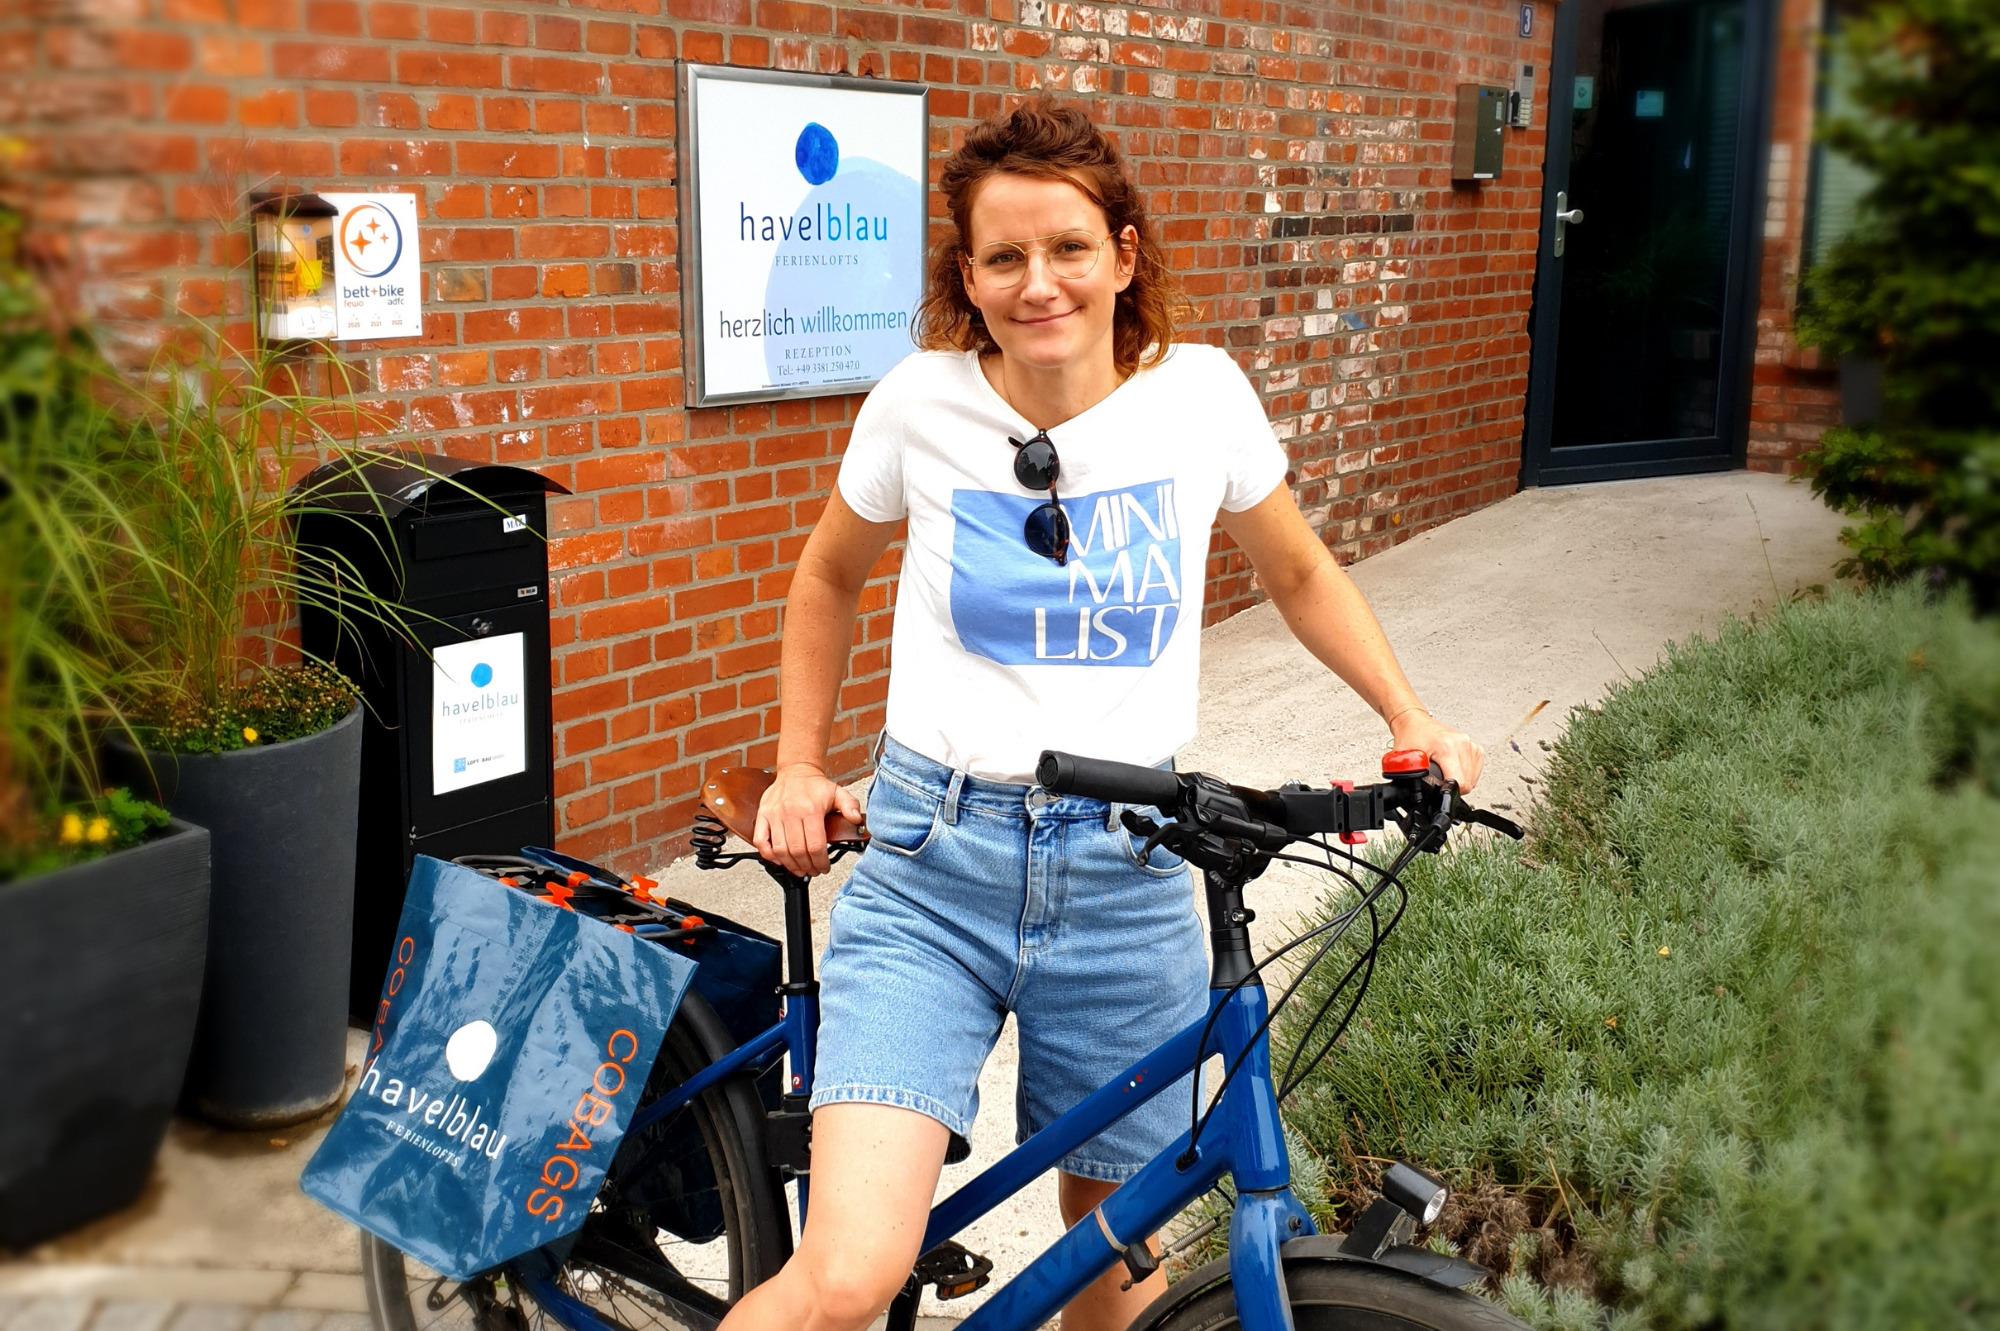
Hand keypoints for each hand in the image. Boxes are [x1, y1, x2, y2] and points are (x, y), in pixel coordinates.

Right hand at [754, 761, 864, 877]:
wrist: (795, 771)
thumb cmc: (815, 786)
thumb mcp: (838, 792)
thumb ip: (850, 806)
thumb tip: (857, 819)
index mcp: (810, 809)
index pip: (815, 845)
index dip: (820, 862)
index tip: (824, 867)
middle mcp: (790, 812)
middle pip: (797, 851)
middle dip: (807, 867)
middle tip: (814, 871)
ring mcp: (774, 814)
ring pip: (780, 850)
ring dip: (790, 865)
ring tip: (800, 870)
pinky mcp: (762, 815)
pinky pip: (760, 841)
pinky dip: (769, 855)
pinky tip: (780, 860)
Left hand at [1389, 711, 1484, 794]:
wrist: (1415, 721)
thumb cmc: (1410, 736)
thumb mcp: (1405, 759)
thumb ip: (1411, 776)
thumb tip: (1416, 791)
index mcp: (1447, 747)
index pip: (1460, 782)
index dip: (1448, 791)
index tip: (1439, 788)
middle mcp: (1462, 744)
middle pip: (1467, 782)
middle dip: (1452, 786)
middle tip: (1438, 778)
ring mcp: (1470, 744)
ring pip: (1473, 778)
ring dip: (1460, 780)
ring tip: (1445, 771)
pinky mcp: (1475, 747)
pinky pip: (1475, 770)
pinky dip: (1466, 774)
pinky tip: (1454, 768)